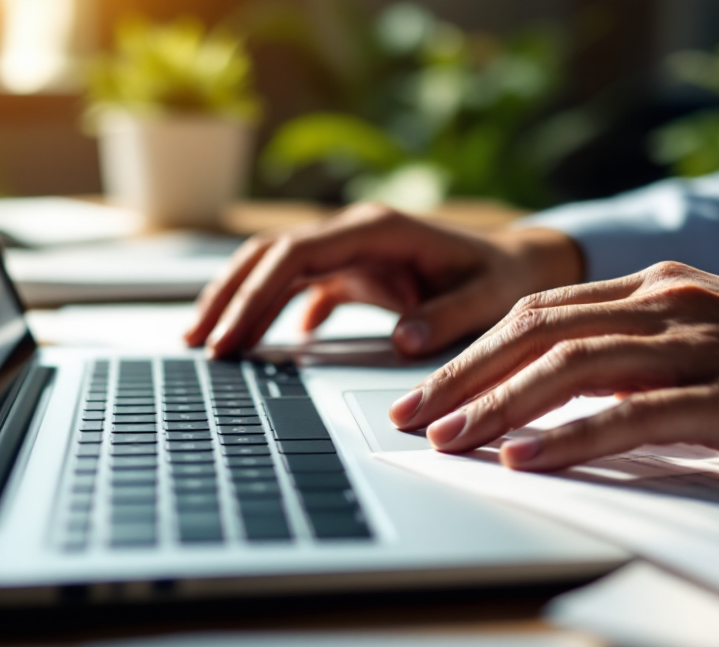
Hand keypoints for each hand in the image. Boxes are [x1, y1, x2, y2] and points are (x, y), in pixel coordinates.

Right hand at [185, 203, 582, 357]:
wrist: (519, 264)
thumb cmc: (503, 279)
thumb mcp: (487, 300)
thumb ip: (447, 318)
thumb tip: (404, 341)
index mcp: (377, 230)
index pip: (295, 255)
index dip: (255, 295)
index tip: (229, 336)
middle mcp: (354, 232)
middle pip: (270, 255)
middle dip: (229, 296)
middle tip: (200, 344)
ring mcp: (350, 250)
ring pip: (275, 266)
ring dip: (239, 300)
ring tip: (208, 342)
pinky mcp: (352, 271)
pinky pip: (297, 284)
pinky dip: (270, 308)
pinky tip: (255, 344)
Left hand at [389, 262, 718, 480]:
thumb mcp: (705, 353)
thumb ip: (636, 365)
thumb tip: (558, 404)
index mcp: (658, 290)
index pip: (538, 312)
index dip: (471, 351)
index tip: (422, 389)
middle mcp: (669, 304)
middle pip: (535, 331)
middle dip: (461, 376)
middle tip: (408, 416)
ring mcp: (700, 344)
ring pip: (570, 367)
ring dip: (497, 406)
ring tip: (446, 439)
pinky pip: (632, 415)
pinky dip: (570, 439)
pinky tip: (524, 460)